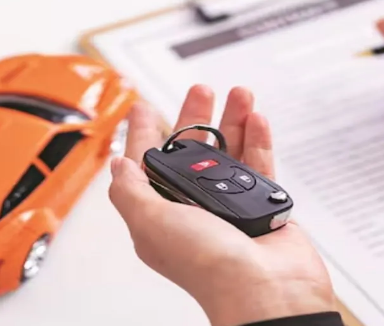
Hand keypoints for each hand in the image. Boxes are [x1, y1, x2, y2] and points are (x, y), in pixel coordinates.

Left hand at [109, 85, 336, 325]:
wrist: (266, 290)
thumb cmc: (209, 268)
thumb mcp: (151, 223)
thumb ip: (130, 191)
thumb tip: (117, 165)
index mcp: (161, 214)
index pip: (147, 165)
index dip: (143, 134)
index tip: (143, 108)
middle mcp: (194, 209)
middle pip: (193, 152)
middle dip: (195, 118)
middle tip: (200, 92)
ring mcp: (230, 207)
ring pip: (230, 153)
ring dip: (234, 121)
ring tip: (239, 95)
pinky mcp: (262, 207)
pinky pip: (259, 165)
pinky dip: (259, 140)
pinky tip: (257, 120)